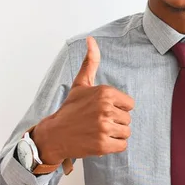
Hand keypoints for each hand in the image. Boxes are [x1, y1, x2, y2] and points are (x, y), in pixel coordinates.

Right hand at [32, 36, 134, 163]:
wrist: (55, 134)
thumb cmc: (70, 109)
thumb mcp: (81, 84)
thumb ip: (91, 62)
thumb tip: (91, 39)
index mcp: (105, 92)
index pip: (129, 104)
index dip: (118, 108)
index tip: (102, 110)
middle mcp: (105, 109)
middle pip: (128, 119)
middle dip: (115, 122)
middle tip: (98, 122)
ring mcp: (104, 127)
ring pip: (126, 132)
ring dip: (114, 134)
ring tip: (98, 131)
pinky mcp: (102, 145)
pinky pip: (122, 145)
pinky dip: (114, 146)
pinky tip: (100, 141)